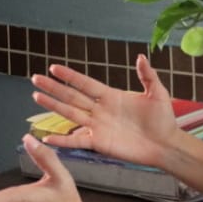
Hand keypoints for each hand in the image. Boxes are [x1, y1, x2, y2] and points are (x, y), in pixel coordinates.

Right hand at [33, 56, 179, 167]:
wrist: (166, 144)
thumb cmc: (163, 119)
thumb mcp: (157, 93)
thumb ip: (147, 75)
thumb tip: (140, 57)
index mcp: (111, 96)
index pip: (85, 83)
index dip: (69, 76)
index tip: (54, 67)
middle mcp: (100, 110)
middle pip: (72, 96)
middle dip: (54, 88)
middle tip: (36, 79)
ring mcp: (98, 126)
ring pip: (70, 114)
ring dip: (53, 106)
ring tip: (36, 97)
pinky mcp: (100, 143)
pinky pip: (77, 141)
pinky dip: (63, 140)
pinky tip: (48, 137)